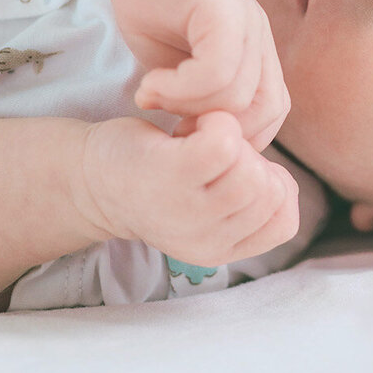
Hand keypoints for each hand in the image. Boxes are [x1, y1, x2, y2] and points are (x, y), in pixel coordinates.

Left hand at [74, 112, 300, 266]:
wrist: (88, 176)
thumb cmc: (157, 180)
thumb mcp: (208, 209)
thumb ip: (248, 204)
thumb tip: (280, 183)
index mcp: (219, 251)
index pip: (284, 221)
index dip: (272, 184)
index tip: (235, 170)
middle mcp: (204, 242)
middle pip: (270, 192)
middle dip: (252, 158)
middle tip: (214, 150)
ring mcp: (186, 212)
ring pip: (252, 171)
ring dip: (234, 140)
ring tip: (203, 139)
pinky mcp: (168, 176)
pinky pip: (223, 143)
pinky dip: (216, 122)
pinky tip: (192, 125)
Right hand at [100, 0, 290, 153]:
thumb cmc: (158, 14)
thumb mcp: (183, 70)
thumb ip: (204, 102)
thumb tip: (211, 149)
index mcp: (260, 54)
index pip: (273, 113)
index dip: (236, 138)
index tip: (189, 137)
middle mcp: (260, 37)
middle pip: (264, 109)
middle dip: (216, 132)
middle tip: (172, 126)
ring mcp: (245, 20)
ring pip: (238, 93)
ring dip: (188, 107)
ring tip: (153, 97)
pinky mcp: (220, 8)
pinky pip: (216, 69)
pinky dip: (179, 88)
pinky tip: (150, 83)